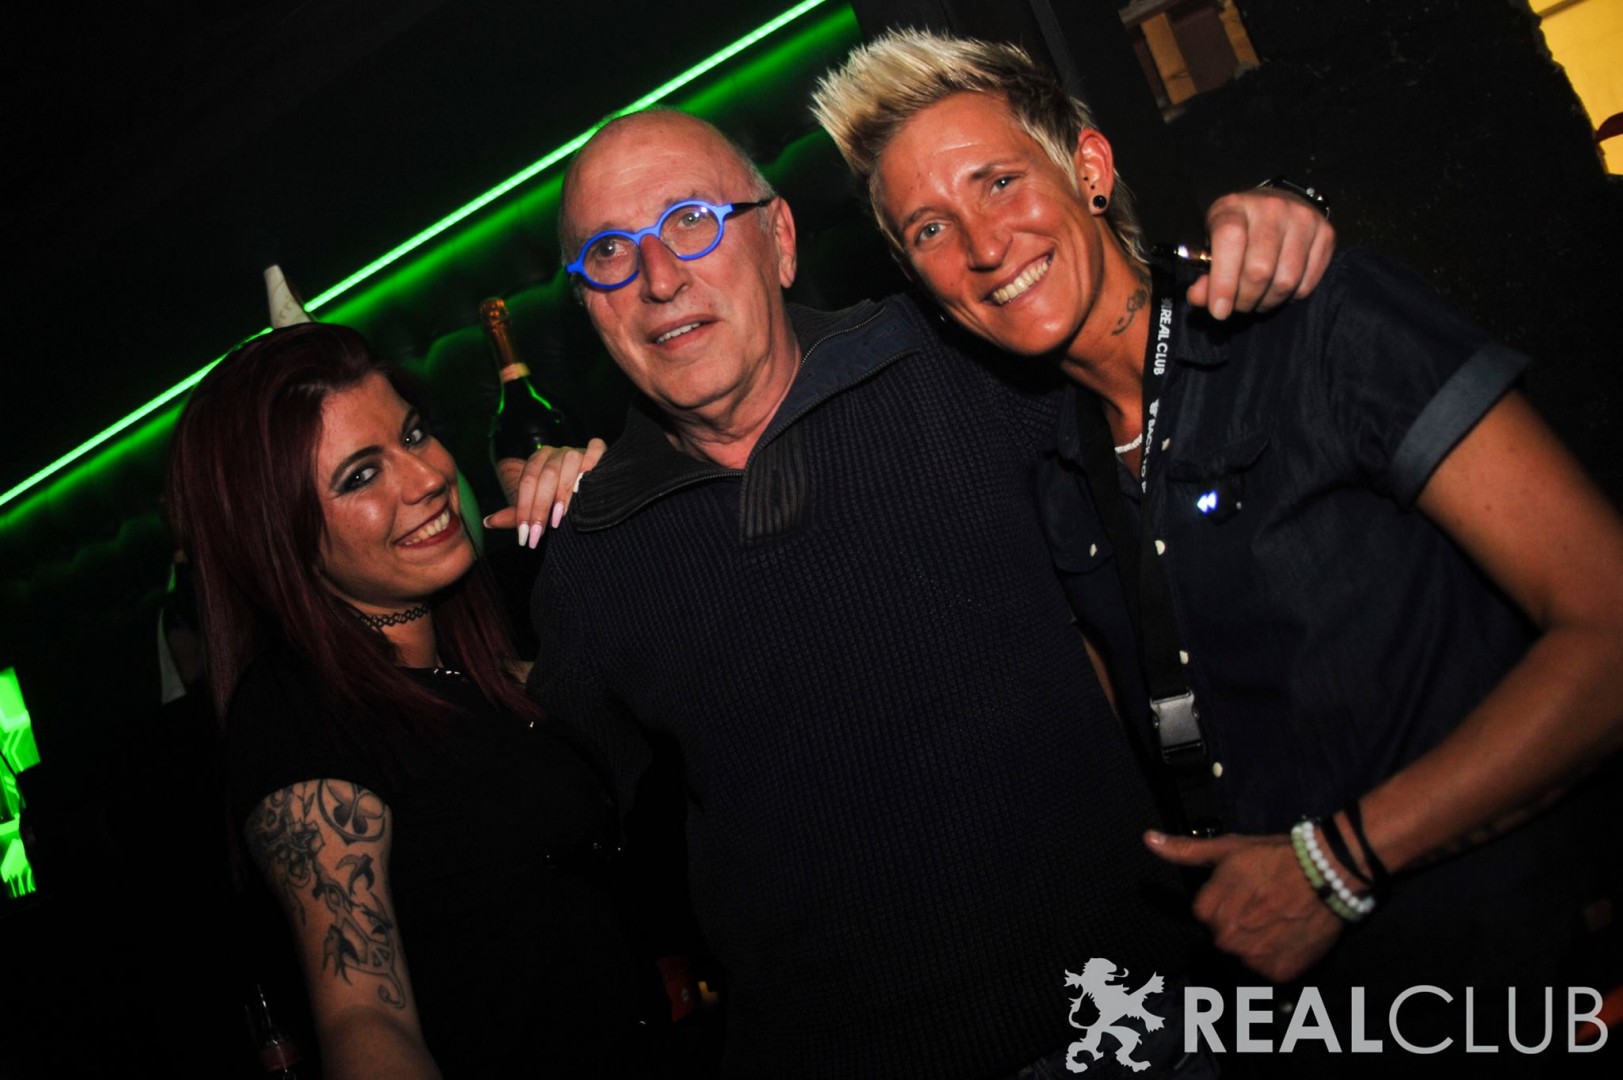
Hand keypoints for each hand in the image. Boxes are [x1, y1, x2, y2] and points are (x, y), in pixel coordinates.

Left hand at [482, 439, 606, 547]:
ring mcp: (577, 450)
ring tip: (561, 516)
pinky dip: (592, 459)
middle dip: (540, 507)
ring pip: (569, 462)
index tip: (525, 535)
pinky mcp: (598, 451)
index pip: (527, 482)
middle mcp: (555, 453)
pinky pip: (595, 448)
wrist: (590, 491)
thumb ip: (516, 515)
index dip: (525, 509)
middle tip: (538, 533)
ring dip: (564, 490)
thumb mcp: (537, 509)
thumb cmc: (559, 502)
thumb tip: (488, 522)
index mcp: (537, 462)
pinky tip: (589, 478)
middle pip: (546, 475)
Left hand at [1145, 829, 1342, 981]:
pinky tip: (1289, 935)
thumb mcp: (1227, 849)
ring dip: (1257, 941)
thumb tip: (1148, 840)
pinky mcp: (1279, 973)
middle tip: (1264, 904)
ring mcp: (1253, 960)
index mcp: (1207, 912)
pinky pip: (1269, 970)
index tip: (1246, 889)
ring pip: (1245, 955)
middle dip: (1240, 922)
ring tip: (1278, 918)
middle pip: (1224, 936)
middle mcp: (1225, 940)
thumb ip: (1185, 850)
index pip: (1206, 915)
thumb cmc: (1275, 857)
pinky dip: (1278, 956)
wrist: (1328, 873)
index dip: (1226, 900)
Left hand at [1189, 188, 1335, 319]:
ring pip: (1286, 280)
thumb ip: (1205, 273)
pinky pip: (1308, 282)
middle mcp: (1272, 208)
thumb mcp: (1212, 244)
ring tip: (1257, 300)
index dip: (1223, 282)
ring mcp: (1303, 218)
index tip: (1219, 310)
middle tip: (1238, 306)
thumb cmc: (1239, 230)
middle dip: (1245, 299)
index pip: (1230, 241)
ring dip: (1268, 302)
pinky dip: (1291, 297)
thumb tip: (1200, 298)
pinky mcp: (1326, 233)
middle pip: (1260, 269)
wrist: (1277, 205)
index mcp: (1235, 207)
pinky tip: (1278, 290)